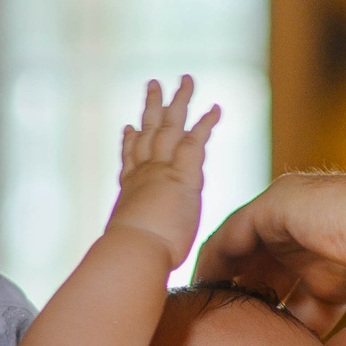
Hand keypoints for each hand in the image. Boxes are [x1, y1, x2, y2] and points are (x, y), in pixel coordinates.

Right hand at [108, 77, 219, 268]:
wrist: (136, 250)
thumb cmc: (132, 259)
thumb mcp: (133, 247)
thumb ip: (137, 245)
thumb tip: (137, 265)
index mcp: (130, 192)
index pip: (130, 162)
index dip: (129, 143)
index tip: (129, 128)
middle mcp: (143, 173)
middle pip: (147, 132)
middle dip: (151, 108)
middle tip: (153, 85)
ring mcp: (161, 168)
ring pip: (169, 125)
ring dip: (178, 101)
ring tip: (185, 80)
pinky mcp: (182, 171)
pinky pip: (195, 139)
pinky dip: (206, 122)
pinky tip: (216, 108)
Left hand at [193, 168, 345, 345]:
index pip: (304, 307)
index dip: (282, 338)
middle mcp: (320, 245)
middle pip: (269, 284)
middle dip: (245, 316)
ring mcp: (300, 223)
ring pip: (244, 258)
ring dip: (221, 289)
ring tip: (191, 327)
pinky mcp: (281, 205)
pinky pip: (231, 235)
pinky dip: (211, 262)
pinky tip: (195, 293)